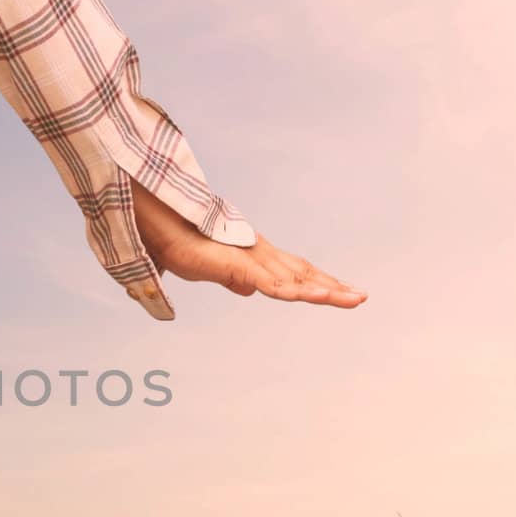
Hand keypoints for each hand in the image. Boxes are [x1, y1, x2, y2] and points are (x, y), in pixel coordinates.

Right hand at [130, 179, 366, 307]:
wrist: (154, 218)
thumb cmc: (175, 237)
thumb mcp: (207, 267)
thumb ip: (232, 278)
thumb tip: (251, 292)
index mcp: (252, 255)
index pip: (292, 272)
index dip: (318, 282)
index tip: (344, 293)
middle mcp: (257, 253)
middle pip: (301, 272)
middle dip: (332, 285)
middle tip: (361, 297)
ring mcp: (247, 257)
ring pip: (292, 277)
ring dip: (322, 289)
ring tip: (351, 298)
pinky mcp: (233, 261)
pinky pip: (267, 280)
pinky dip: (289, 289)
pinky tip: (310, 297)